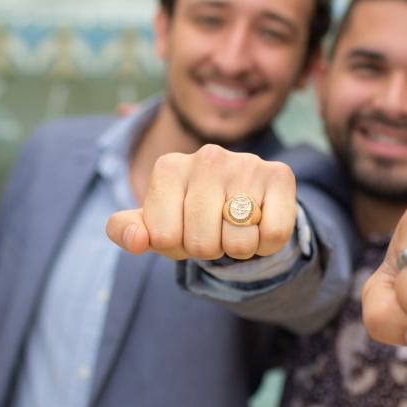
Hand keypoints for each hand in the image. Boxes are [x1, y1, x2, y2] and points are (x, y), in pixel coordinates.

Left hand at [106, 144, 296, 260]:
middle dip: (208, 250)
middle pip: (201, 244)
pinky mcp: (279, 174)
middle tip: (214, 231)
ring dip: (239, 248)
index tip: (183, 229)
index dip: (176, 247)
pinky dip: (266, 244)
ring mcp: (245, 163)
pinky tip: (260, 223)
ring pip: (239, 243)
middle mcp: (206, 157)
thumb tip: (136, 241)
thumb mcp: (153, 222)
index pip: (164, 238)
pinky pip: (273, 235)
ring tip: (236, 227)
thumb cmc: (188, 213)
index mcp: (168, 167)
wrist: (241, 199)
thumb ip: (127, 230)